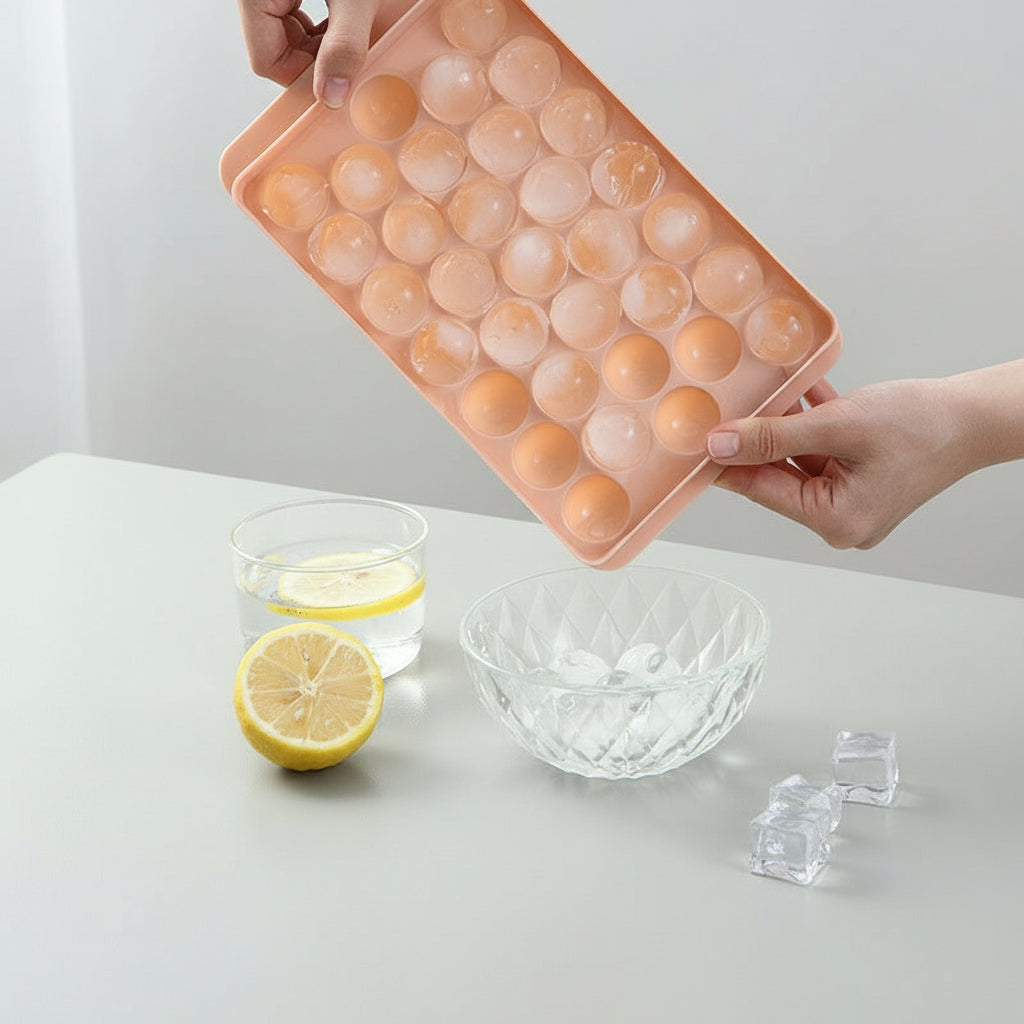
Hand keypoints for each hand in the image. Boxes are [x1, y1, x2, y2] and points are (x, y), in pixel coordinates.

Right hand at [237, 1, 414, 105]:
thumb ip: (344, 45)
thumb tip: (331, 94)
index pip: (267, 61)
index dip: (303, 77)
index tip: (336, 81)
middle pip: (276, 50)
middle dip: (315, 58)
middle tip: (350, 50)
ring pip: (287, 36)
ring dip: (320, 43)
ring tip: (349, 26)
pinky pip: (295, 15)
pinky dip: (322, 24)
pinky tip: (343, 15)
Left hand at [705, 362, 1023, 548]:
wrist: (977, 415)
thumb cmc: (923, 425)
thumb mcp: (837, 426)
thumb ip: (773, 437)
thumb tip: (720, 444)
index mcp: (835, 520)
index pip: (761, 489)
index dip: (724, 462)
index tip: (692, 442)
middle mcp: (840, 518)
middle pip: (777, 475)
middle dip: (755, 438)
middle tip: (720, 409)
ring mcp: (850, 499)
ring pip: (798, 457)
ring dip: (782, 425)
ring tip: (756, 394)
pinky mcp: (859, 479)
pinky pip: (821, 450)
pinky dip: (808, 423)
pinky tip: (792, 393)